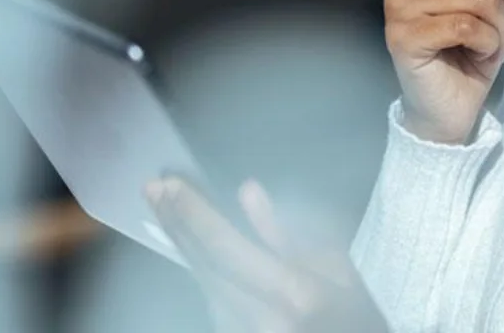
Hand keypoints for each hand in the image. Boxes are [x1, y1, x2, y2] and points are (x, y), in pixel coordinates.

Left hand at [146, 176, 387, 332]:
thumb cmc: (351, 309)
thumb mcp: (336, 265)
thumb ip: (286, 231)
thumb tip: (247, 191)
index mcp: (292, 293)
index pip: (227, 247)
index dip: (195, 214)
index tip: (170, 184)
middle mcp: (258, 317)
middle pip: (205, 264)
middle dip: (177, 223)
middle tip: (153, 187)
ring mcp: (240, 332)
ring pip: (201, 280)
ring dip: (181, 241)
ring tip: (162, 205)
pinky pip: (209, 294)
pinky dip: (197, 263)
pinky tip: (185, 239)